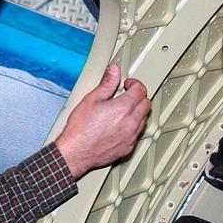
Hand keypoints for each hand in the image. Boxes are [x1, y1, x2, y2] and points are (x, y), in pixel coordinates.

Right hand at [55, 64, 150, 178]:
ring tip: (122, 111)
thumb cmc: (81, 128)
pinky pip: (138, 134)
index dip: (135, 84)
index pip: (141, 90)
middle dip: (138, 97)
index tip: (127, 84)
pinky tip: (121, 126)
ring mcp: (132, 136)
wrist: (76, 152)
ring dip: (137, 112)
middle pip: (146, 104)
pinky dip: (133, 127)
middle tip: (127, 96)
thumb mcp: (92, 99)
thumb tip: (114, 70)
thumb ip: (107, 83)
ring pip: (144, 119)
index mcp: (124, 108)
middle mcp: (132, 122)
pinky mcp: (129, 148)